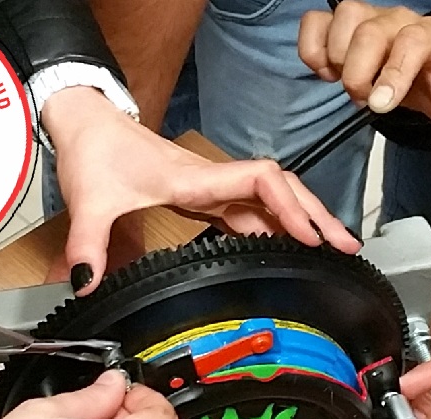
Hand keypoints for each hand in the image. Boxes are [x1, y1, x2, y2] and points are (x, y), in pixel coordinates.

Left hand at [43, 87, 359, 294]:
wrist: (88, 123)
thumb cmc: (94, 152)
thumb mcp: (89, 201)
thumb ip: (88, 244)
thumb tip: (86, 284)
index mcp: (191, 177)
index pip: (258, 180)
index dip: (288, 205)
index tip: (309, 235)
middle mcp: (209, 179)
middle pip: (279, 188)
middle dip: (315, 214)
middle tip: (344, 246)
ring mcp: (209, 184)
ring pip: (269, 198)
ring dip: (301, 218)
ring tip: (332, 247)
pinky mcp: (202, 191)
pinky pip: (249, 207)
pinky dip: (273, 223)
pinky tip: (284, 243)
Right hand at [298, 0, 430, 139]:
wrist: (422, 68)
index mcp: (430, 35)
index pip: (411, 42)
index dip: (394, 73)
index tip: (381, 104)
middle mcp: (396, 20)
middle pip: (368, 33)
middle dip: (359, 76)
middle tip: (366, 99)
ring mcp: (365, 18)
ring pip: (341, 20)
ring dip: (337, 59)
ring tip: (349, 81)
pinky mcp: (338, 24)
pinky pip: (314, 22)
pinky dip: (312, 50)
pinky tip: (328, 71)